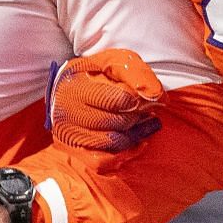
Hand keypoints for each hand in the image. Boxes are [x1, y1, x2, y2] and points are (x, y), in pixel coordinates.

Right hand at [48, 48, 164, 153]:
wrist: (65, 89)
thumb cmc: (93, 74)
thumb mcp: (112, 61)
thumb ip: (136, 73)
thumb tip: (157, 96)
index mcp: (77, 86)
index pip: (118, 100)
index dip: (139, 100)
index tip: (147, 97)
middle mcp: (69, 113)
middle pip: (118, 122)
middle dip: (138, 116)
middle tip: (147, 110)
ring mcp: (71, 134)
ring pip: (114, 143)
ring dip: (136, 134)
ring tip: (145, 123)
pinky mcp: (75, 151)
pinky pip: (103, 161)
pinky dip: (125, 154)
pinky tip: (137, 142)